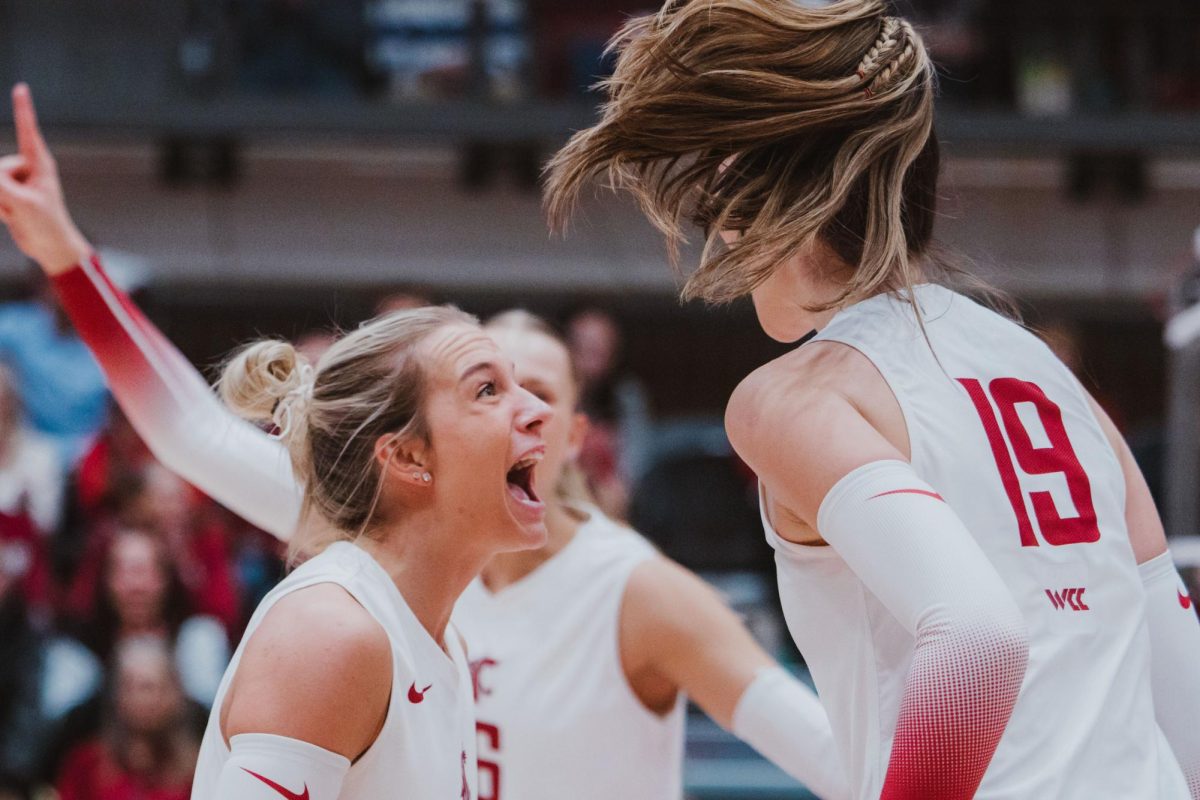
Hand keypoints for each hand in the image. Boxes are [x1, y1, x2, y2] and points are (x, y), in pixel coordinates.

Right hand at [0, 84, 91, 273]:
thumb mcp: (22, 204)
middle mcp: (27, 168)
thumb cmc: (47, 225)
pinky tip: (11, 217)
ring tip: (17, 214)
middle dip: (1, 191)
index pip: (27, 131)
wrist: (51, 248)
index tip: (21, 88)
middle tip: (19, 208)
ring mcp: (17, 181)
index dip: (23, 109)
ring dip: (0, 203)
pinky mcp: (9, 193)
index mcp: (40, 164)